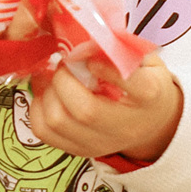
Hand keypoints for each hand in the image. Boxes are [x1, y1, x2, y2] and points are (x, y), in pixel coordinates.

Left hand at [26, 50, 182, 164]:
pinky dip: (38, 108)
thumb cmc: (144, 81)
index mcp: (150, 95)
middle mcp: (126, 125)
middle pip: (85, 110)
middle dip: (64, 80)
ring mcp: (102, 142)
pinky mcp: (81, 150)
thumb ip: (120, 47)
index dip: (106, 67)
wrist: (151, 122)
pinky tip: (49, 94)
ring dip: (48, 93)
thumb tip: (81, 40)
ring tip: (55, 78)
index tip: (90, 55)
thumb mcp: (144, 58)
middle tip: (64, 64)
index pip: (134, 85)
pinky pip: (44, 131)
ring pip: (58, 121)